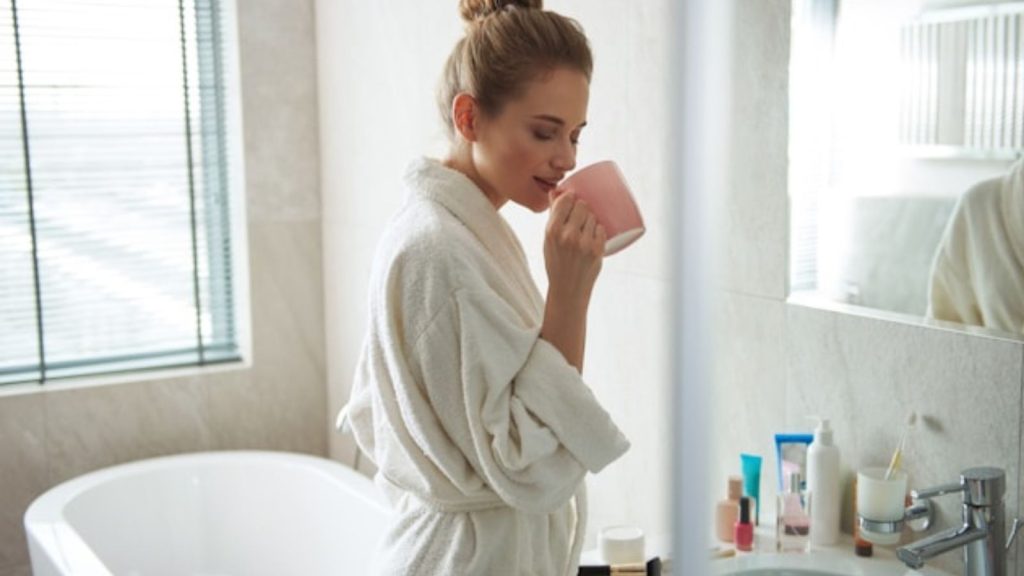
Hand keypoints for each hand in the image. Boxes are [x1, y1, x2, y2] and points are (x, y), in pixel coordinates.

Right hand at [544, 188, 606, 302]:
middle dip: (582, 208)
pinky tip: (591, 239)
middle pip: (582, 205)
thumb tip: (556, 192)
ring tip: (584, 232)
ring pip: (593, 216)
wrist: (568, 288)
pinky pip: (601, 229)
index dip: (570, 197)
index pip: (566, 201)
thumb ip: (553, 217)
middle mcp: (568, 235)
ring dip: (590, 220)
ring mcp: (584, 243)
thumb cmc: (557, 262)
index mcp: (552, 231)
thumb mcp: (548, 240)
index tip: (572, 199)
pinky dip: (598, 231)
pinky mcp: (597, 249)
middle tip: (579, 217)